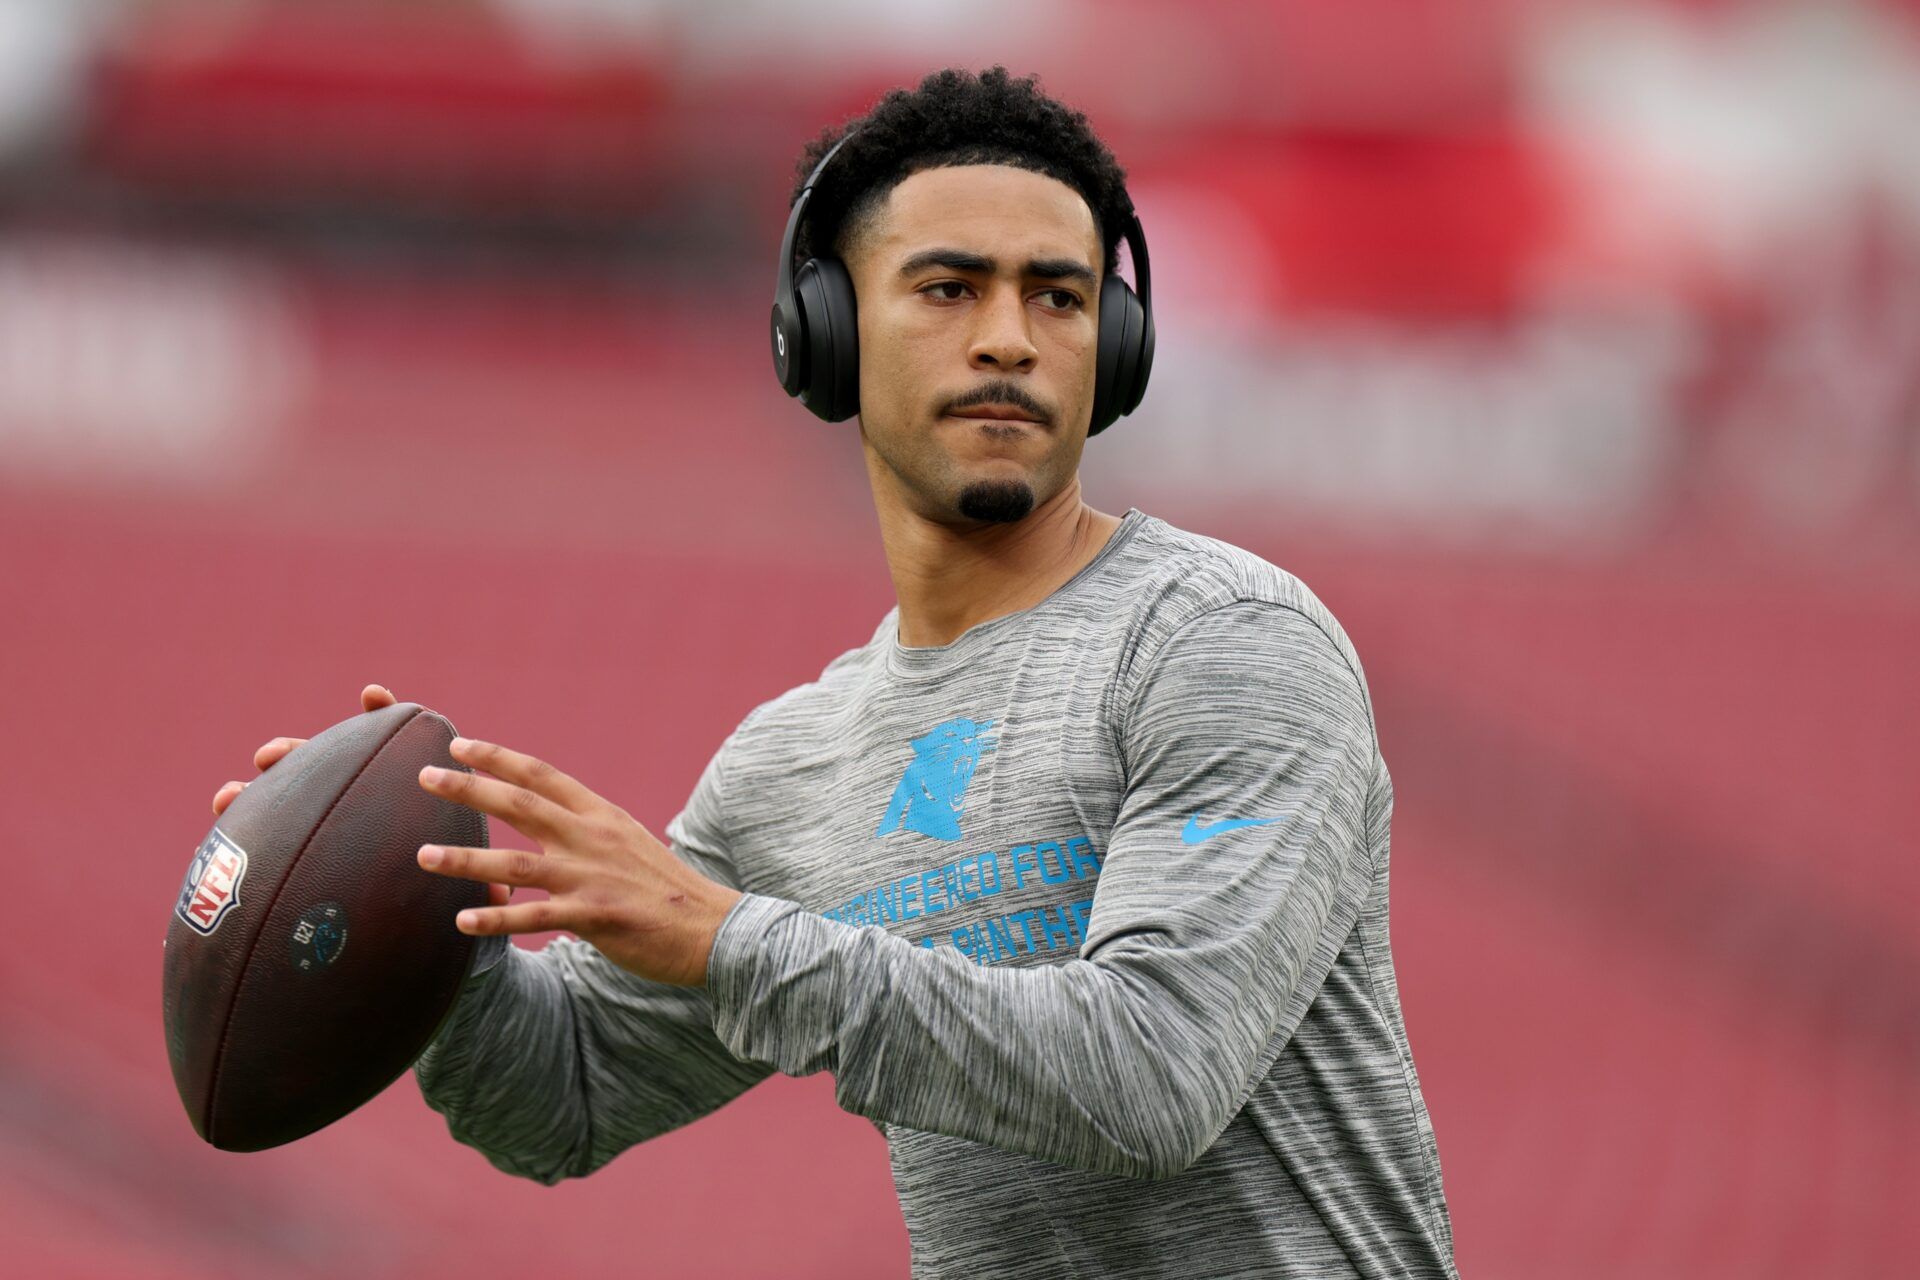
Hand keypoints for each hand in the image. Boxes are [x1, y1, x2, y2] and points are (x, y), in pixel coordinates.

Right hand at [209, 684, 508, 911]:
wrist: (423, 934)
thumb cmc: (451, 896)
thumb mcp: (470, 889)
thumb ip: (484, 885)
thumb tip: (499, 888)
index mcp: (404, 796)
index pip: (392, 744)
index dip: (382, 715)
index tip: (373, 695)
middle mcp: (360, 802)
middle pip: (325, 765)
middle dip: (296, 754)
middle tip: (271, 754)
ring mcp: (328, 824)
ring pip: (287, 798)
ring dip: (255, 793)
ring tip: (229, 795)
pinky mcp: (305, 854)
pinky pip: (268, 842)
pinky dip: (240, 834)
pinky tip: (216, 833)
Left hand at [413, 736, 744, 988]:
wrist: (713, 928)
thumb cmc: (667, 889)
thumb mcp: (628, 843)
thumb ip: (587, 831)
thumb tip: (550, 823)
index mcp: (600, 816)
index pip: (542, 776)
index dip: (497, 758)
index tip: (458, 745)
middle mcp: (592, 838)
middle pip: (521, 804)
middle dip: (469, 789)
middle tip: (424, 776)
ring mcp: (592, 877)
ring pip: (517, 863)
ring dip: (466, 858)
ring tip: (423, 856)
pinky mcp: (595, 917)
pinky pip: (536, 918)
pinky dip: (497, 919)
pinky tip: (463, 921)